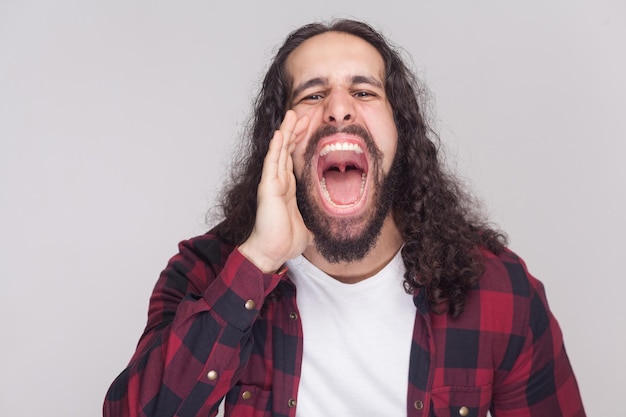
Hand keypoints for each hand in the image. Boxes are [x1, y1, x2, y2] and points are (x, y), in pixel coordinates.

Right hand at [238, 110, 311, 272]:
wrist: (272, 252)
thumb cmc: (283, 242)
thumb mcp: (305, 230)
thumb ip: (310, 226)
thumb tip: (318, 233)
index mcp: (287, 189)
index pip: (292, 159)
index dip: (300, 142)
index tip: (308, 127)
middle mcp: (278, 182)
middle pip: (286, 150)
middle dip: (295, 131)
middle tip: (302, 114)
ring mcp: (272, 183)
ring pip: (279, 151)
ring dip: (286, 132)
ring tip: (292, 114)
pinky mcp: (268, 187)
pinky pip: (272, 163)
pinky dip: (276, 147)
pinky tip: (280, 133)